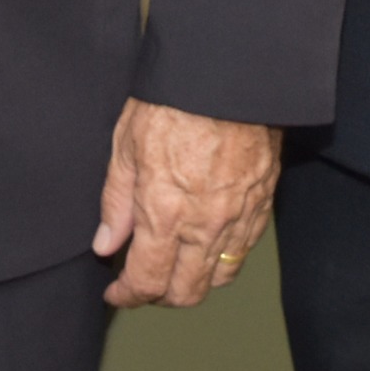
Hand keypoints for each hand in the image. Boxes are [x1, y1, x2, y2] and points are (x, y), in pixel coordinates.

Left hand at [93, 98, 277, 308]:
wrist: (231, 74)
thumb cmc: (174, 100)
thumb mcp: (126, 145)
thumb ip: (117, 202)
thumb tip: (106, 243)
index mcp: (165, 212)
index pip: (147, 281)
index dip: (127, 295)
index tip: (117, 292)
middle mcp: (205, 225)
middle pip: (186, 292)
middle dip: (160, 296)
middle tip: (143, 281)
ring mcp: (239, 216)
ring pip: (219, 277)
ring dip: (194, 281)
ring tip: (175, 264)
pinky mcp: (262, 203)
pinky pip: (244, 250)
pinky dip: (223, 258)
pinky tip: (206, 242)